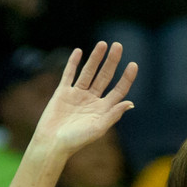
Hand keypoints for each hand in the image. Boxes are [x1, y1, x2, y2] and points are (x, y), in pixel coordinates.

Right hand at [30, 41, 137, 156]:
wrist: (52, 142)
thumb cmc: (77, 140)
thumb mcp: (99, 128)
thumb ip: (113, 114)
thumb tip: (130, 103)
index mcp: (103, 109)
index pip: (119, 90)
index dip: (126, 78)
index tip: (133, 64)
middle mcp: (92, 100)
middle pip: (105, 77)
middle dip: (112, 62)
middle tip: (118, 45)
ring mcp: (78, 95)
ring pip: (88, 72)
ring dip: (95, 58)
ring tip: (103, 44)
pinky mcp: (63, 92)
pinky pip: (69, 74)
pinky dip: (73, 63)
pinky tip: (79, 52)